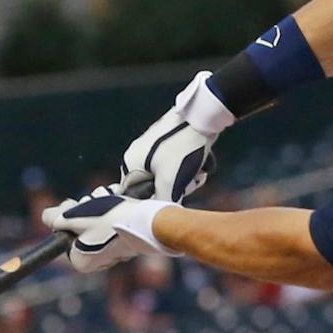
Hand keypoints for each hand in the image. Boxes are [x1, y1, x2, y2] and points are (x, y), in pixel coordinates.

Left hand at [43, 187, 171, 274]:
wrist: (149, 221)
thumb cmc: (110, 220)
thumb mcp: (74, 217)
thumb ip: (55, 218)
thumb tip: (47, 217)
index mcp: (80, 261)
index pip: (64, 232)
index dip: (67, 215)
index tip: (76, 205)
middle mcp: (97, 261)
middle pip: (80, 226)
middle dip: (85, 209)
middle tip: (94, 201)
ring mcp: (114, 252)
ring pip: (97, 221)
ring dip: (99, 206)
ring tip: (109, 201)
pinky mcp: (127, 241)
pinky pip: (112, 222)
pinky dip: (114, 210)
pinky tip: (121, 204)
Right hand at [116, 74, 230, 202]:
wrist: (202, 115)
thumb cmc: (182, 147)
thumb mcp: (170, 180)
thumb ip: (160, 200)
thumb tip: (159, 217)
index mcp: (130, 163)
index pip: (134, 195)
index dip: (153, 201)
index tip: (172, 199)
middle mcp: (137, 155)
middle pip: (154, 186)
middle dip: (175, 188)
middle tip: (191, 183)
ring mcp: (153, 148)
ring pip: (168, 177)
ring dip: (186, 179)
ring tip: (200, 172)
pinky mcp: (168, 143)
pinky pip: (176, 165)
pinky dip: (189, 167)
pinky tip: (202, 164)